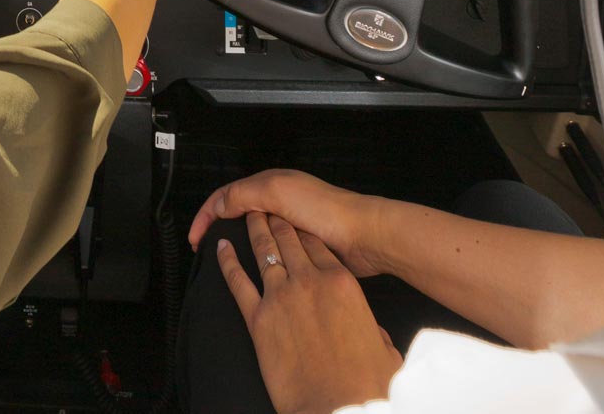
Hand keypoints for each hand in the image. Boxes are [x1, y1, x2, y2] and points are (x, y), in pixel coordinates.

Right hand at [191, 169, 382, 276]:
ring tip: (223, 260)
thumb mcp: (277, 192)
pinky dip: (257, 256)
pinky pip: (271, 249)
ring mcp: (290, 224)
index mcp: (270, 184)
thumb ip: (244, 195)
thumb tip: (219, 205)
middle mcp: (278, 201)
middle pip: (236, 211)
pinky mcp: (301, 246)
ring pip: (252, 232)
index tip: (195, 237)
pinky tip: (253, 269)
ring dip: (235, 242)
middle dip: (216, 227)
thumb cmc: (324, 210)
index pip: (227, 195)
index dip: (206, 214)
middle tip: (202, 249)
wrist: (364, 236)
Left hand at [218, 213, 401, 413]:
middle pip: (289, 240)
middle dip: (277, 221)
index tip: (298, 220)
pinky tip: (220, 247)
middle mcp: (309, 282)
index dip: (305, 229)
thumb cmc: (365, 385)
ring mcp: (281, 297)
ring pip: (263, 252)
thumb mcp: (384, 347)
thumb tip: (373, 332)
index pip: (318, 244)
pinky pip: (237, 281)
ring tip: (249, 216)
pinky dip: (227, 261)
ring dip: (255, 231)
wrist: (340, 409)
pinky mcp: (258, 319)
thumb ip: (373, 330)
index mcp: (342, 284)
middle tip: (268, 209)